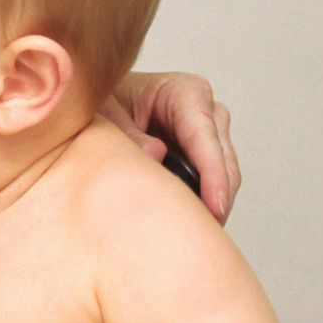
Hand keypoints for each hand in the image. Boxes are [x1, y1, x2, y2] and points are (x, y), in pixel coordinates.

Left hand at [103, 70, 240, 221]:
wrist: (98, 110)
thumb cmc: (102, 105)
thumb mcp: (105, 115)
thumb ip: (128, 135)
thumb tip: (157, 156)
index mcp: (183, 92)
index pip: (205, 135)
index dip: (213, 173)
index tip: (214, 205)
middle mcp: (204, 111)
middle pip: (223, 159)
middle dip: (216, 196)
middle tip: (198, 230)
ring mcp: (209, 134)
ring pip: (225, 175)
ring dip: (210, 202)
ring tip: (190, 230)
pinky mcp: (204, 156)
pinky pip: (213, 183)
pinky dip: (203, 202)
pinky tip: (186, 219)